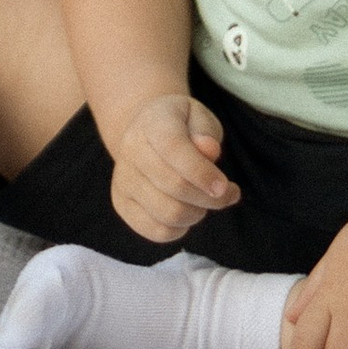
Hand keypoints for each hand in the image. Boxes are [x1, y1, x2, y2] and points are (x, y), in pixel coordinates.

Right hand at [106, 91, 240, 246]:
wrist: (146, 132)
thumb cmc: (180, 125)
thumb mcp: (198, 117)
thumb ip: (206, 131)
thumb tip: (209, 150)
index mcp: (151, 121)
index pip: (174, 149)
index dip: (202, 172)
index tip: (225, 186)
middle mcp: (130, 149)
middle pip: (175, 186)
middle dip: (208, 197)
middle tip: (224, 194)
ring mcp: (122, 179)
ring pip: (168, 213)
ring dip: (196, 214)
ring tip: (203, 200)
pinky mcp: (122, 204)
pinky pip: (157, 231)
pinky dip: (180, 229)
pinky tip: (186, 211)